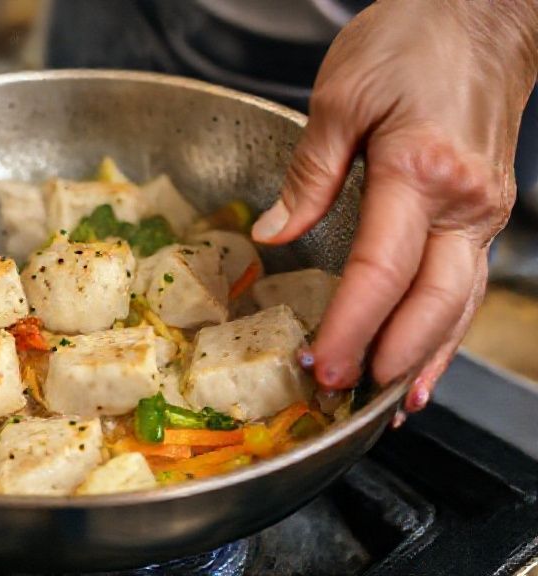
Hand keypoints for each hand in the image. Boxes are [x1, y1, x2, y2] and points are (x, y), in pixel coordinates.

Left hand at [251, 0, 537, 412]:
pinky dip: (442, 331)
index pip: (381, 270)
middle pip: (430, 303)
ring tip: (385, 405)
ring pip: (456, 305)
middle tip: (341, 394)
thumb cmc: (414, 39)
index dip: (350, 325)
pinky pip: (463, 286)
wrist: (484, 11)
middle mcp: (464, 201)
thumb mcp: (341, 96)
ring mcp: (483, 211)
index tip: (321, 365)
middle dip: (384, 357)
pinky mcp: (483, 212)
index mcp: (420, 169)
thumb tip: (274, 236)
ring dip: (421, 359)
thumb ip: (308, 174)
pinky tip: (424, 363)